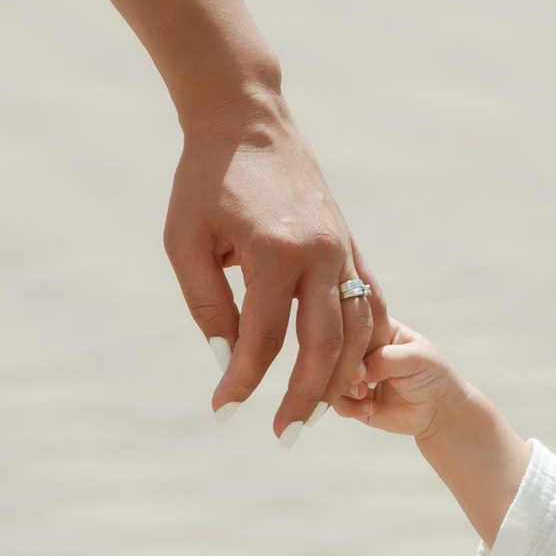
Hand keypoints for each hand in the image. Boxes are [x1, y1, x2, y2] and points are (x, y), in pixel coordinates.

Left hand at [166, 107, 385, 437]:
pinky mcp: (351, 245)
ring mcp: (342, 250)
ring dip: (341, 378)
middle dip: (304, 398)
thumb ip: (206, 304)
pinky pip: (370, 305)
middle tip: (284, 435)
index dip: (241, 381)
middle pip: (321, 347)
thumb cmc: (205, 180)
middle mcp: (319, 255)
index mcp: (273, 253)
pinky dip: (366, 343)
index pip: (261, 339)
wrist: (248, 120)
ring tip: (319, 413)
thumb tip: (226, 360)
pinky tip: (351, 371)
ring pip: (357, 331)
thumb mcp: (185, 242)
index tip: (223, 410)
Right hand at [337, 323, 464, 438]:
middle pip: (335, 349)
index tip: (357, 351)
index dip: (348, 335)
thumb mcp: (415, 358)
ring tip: (363, 393)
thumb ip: (386, 359)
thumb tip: (358, 371)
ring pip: (331, 375)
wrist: (439, 410)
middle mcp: (361, 349)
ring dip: (344, 386)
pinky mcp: (353, 399)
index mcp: (376, 326)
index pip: (352, 321)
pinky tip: (370, 408)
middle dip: (343, 365)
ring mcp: (355, 374)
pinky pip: (336, 401)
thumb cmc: (432, 374)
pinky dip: (350, 407)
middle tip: (360, 378)